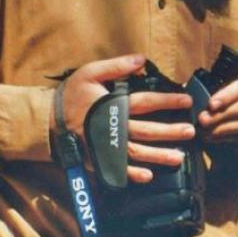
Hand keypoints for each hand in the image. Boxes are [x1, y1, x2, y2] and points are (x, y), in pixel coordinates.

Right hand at [60, 54, 193, 183]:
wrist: (47, 121)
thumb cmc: (71, 95)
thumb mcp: (90, 73)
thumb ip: (116, 66)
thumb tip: (141, 60)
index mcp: (114, 106)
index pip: (147, 102)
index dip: (168, 101)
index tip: (187, 101)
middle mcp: (114, 128)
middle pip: (147, 130)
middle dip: (170, 132)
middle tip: (191, 132)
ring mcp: (106, 146)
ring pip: (137, 152)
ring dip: (159, 155)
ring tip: (179, 157)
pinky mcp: (98, 159)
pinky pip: (118, 170)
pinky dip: (133, 174)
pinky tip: (148, 176)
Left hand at [196, 67, 237, 144]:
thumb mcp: (231, 82)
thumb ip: (217, 85)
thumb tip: (193, 92)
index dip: (227, 96)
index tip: (211, 104)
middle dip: (220, 115)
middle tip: (203, 120)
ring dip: (222, 129)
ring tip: (205, 132)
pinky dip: (227, 137)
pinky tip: (214, 137)